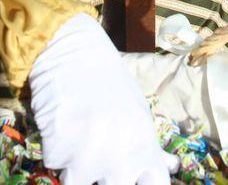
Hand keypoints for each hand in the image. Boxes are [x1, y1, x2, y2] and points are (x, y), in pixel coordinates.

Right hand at [30, 15, 174, 183]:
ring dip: (76, 167)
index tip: (134, 177)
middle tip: (100, 161)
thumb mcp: (138, 112)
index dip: (145, 184)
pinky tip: (61, 127)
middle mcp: (119, 157)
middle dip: (106, 179)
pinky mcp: (57, 154)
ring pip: (79, 184)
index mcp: (144, 146)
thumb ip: (150, 146)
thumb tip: (172, 167)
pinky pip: (55, 166)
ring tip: (77, 138)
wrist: (71, 55)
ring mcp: (87, 159)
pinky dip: (56, 152)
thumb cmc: (108, 83)